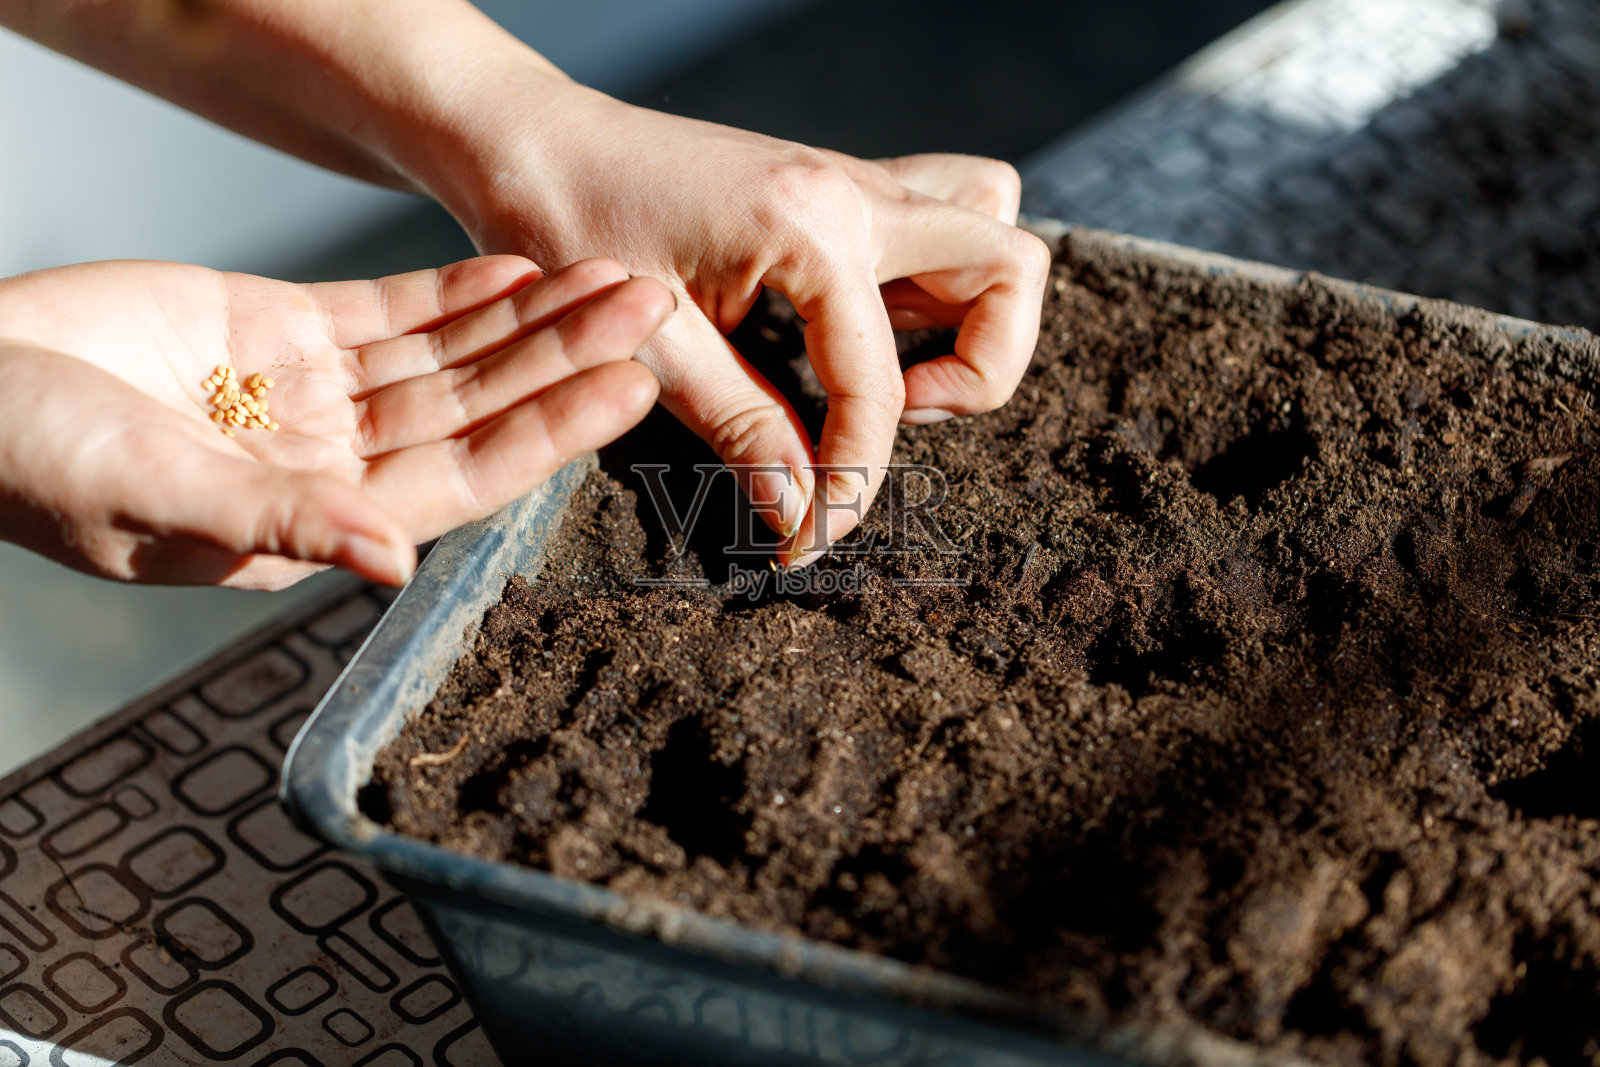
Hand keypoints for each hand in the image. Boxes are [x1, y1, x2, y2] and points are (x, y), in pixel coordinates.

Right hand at [0, 256, 670, 588]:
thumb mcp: (152, 496)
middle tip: (655, 308)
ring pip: (450, 357)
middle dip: (568, 359)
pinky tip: (518, 267)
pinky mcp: (282, 333)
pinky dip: (454, 292)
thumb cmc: (28, 463)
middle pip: (480, 408)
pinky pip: (391, 314)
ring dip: (532, 319)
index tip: (632, 385)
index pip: (466, 477)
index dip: (552, 433)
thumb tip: (390, 564)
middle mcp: (335, 463)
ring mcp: (316, 397)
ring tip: (611, 276)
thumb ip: (278, 524)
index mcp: (318, 522)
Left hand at [430, 81, 1051, 565]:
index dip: (855, 479)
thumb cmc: (568, 226)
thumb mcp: (648, 345)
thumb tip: (804, 513)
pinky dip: (937, 276)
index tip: (810, 539)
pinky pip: (942, 212)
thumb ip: (741, 427)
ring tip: (892, 369)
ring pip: (991, 222)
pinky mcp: (837, 183)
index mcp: (810, 227)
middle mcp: (853, 189)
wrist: (529, 141)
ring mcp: (853, 177)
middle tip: (892, 419)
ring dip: (974, 310)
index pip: (879, 383)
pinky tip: (863, 327)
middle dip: (981, 370)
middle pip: (1011, 268)